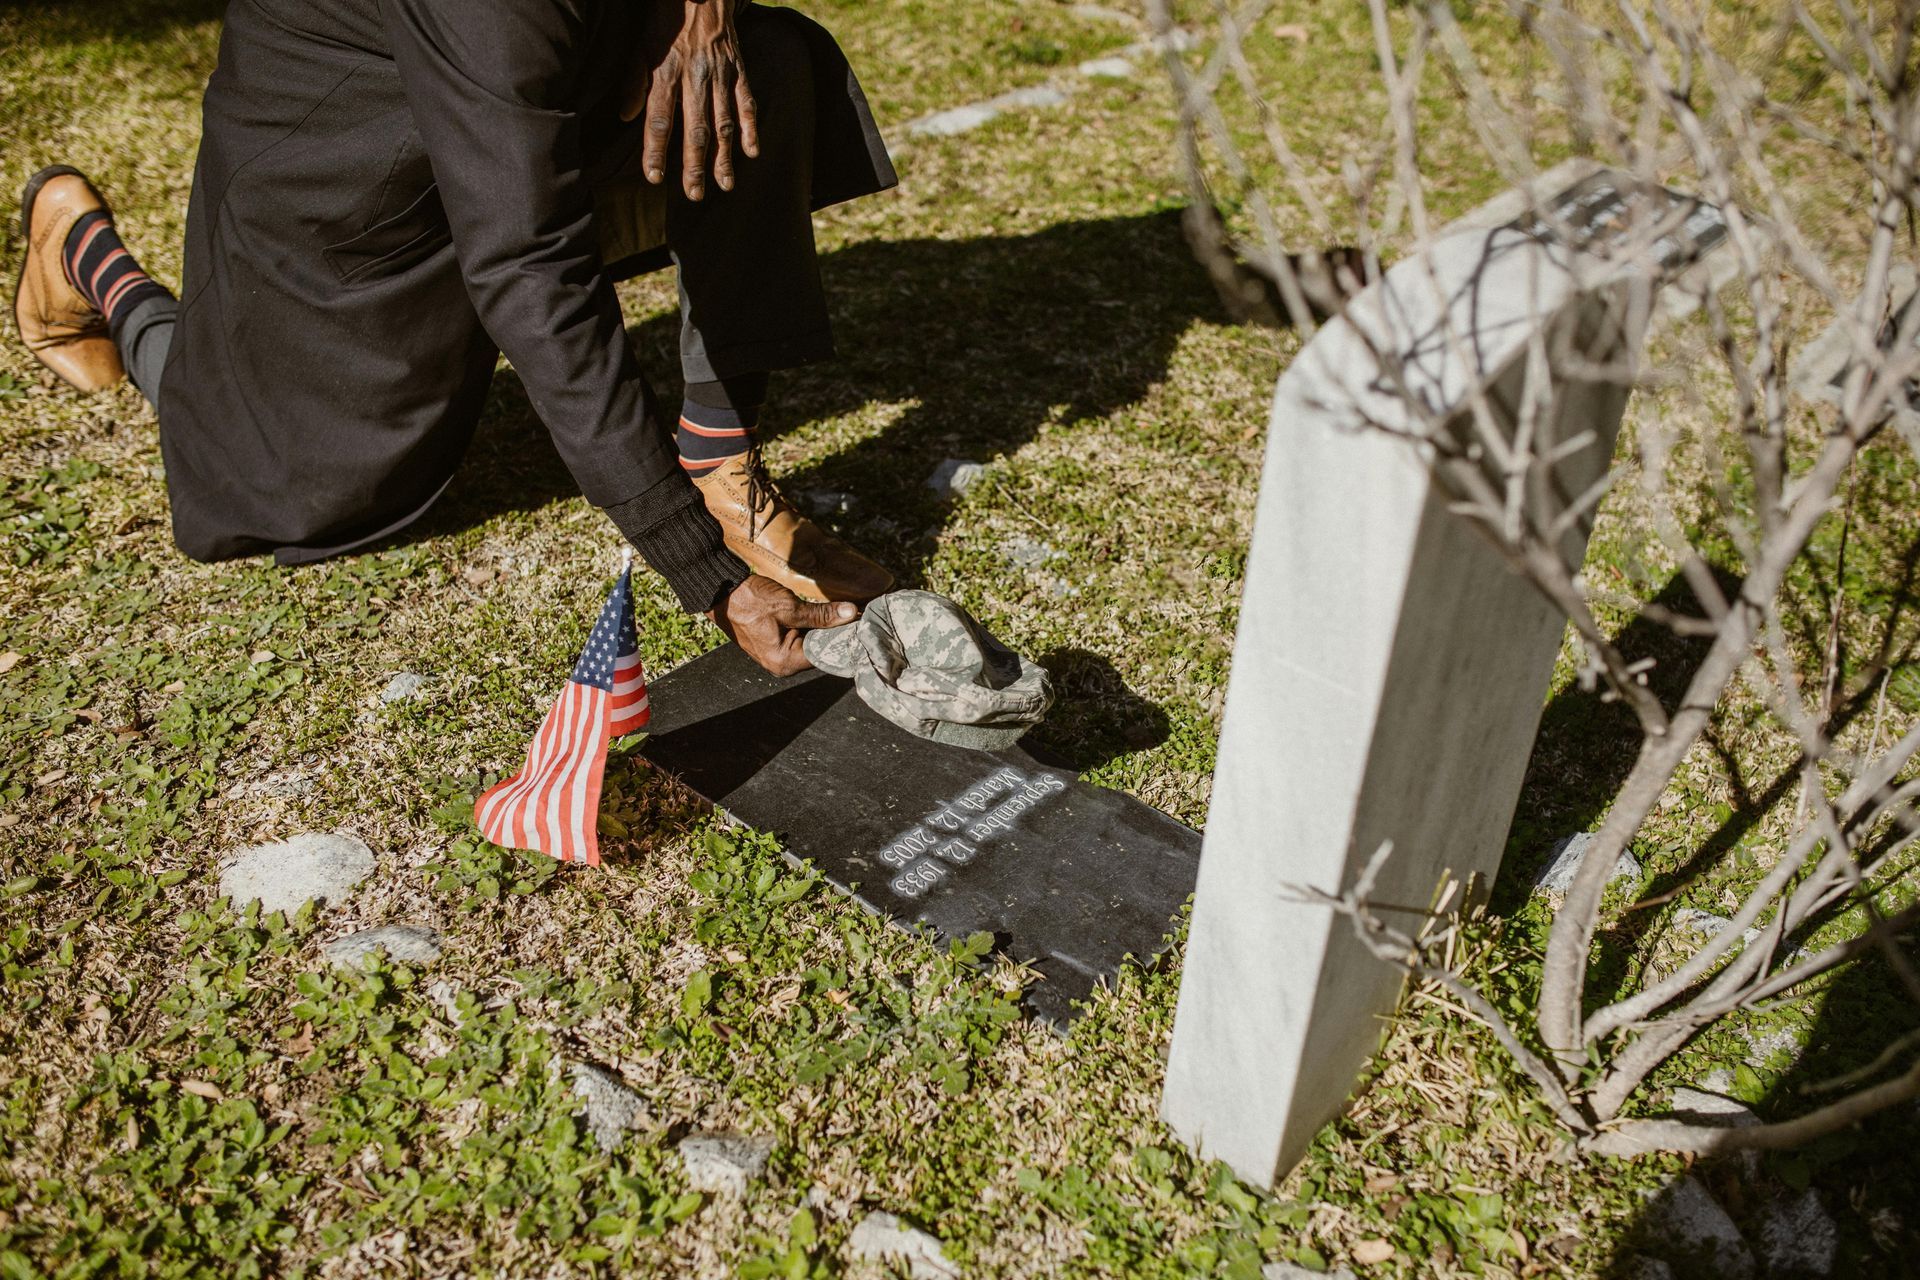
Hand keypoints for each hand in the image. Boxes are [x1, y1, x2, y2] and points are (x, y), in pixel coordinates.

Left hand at [621, 0, 758, 200]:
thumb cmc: (665, 22)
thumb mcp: (641, 47)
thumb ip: (633, 83)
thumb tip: (625, 117)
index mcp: (666, 72)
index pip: (659, 119)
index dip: (656, 150)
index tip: (654, 177)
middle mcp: (695, 77)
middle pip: (695, 129)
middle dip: (694, 165)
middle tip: (694, 194)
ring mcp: (720, 75)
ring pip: (723, 123)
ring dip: (724, 156)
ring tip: (725, 185)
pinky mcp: (739, 71)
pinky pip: (746, 103)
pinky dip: (750, 129)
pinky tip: (751, 153)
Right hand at [708, 575, 856, 675]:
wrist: (720, 591)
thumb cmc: (749, 600)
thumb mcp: (789, 606)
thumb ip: (821, 614)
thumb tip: (850, 614)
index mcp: (784, 662)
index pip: (824, 655)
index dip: (844, 638)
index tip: (862, 623)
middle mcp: (781, 664)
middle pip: (819, 651)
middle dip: (836, 633)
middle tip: (857, 615)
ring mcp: (777, 655)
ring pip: (810, 643)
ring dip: (824, 629)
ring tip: (845, 614)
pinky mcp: (774, 643)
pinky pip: (800, 637)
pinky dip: (811, 626)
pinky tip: (825, 614)